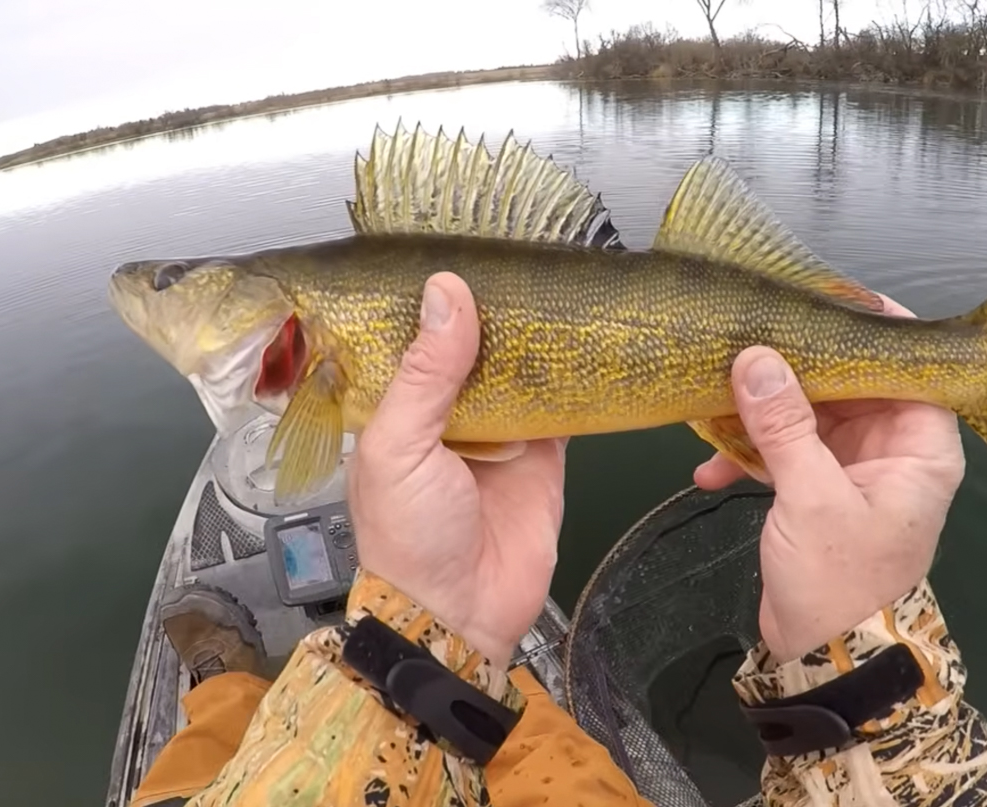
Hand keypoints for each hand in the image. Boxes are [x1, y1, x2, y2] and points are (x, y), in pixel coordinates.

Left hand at [347, 272, 566, 666]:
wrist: (461, 613)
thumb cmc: (408, 538)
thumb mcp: (399, 448)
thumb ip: (425, 373)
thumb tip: (447, 294)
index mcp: (399, 409)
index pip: (416, 340)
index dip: (434, 300)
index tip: (458, 248)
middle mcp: (449, 414)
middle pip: (474, 348)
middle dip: (494, 311)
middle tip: (522, 254)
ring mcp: (500, 433)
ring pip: (520, 370)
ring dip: (536, 338)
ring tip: (558, 282)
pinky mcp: (544, 454)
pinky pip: (562, 406)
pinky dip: (574, 378)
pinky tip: (587, 340)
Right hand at [694, 296, 965, 662]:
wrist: (824, 660)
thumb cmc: (841, 583)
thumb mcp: (812, 499)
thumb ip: (785, 425)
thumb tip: (756, 357)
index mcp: (920, 446)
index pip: (906, 363)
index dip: (866, 327)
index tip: (817, 295)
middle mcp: (893, 449)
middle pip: (846, 382)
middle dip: (793, 368)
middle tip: (745, 337)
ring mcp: (852, 467)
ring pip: (807, 413)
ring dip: (760, 412)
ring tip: (712, 399)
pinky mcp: (816, 487)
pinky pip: (783, 450)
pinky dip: (749, 454)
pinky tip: (707, 466)